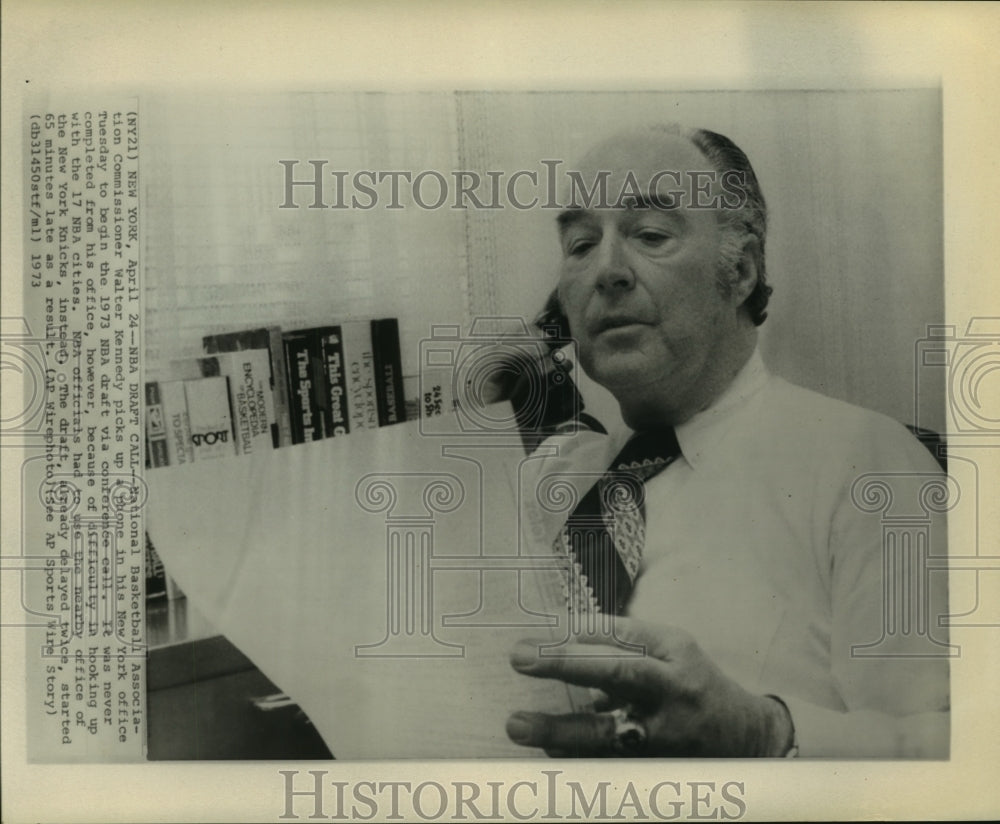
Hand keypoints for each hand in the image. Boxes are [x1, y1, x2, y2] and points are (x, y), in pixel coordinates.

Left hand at [505, 616, 792, 756]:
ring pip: (608, 729)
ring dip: (559, 728)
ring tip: (518, 724)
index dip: (579, 632)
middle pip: (619, 672)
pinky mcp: (657, 764)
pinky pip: (609, 761)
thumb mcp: (670, 648)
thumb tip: (566, 637)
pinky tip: (547, 750)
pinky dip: (576, 756)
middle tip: (520, 658)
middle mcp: (671, 688)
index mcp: (673, 653)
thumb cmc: (694, 681)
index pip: (623, 634)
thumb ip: (623, 641)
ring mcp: (666, 731)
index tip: (535, 636)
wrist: (745, 737)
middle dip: (567, 663)